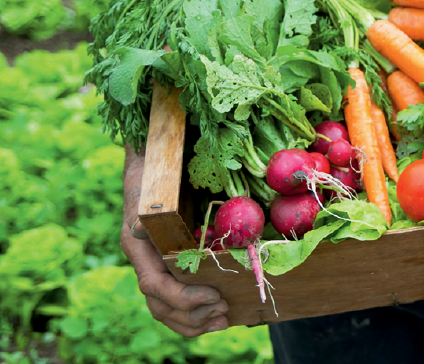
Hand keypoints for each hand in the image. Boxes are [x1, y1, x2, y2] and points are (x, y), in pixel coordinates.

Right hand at [122, 145, 228, 335]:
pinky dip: (194, 311)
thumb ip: (146, 210)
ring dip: (194, 320)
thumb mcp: (150, 189)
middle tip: (224, 310)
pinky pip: (177, 299)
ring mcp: (156, 267)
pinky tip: (216, 314)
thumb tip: (139, 227)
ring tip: (223, 319)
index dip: (183, 298)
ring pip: (167, 308)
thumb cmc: (154, 176)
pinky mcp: (170, 267)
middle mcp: (145, 263)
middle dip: (192, 314)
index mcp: (138, 250)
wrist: (151, 166)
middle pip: (161, 305)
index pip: (154, 286)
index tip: (213, 295)